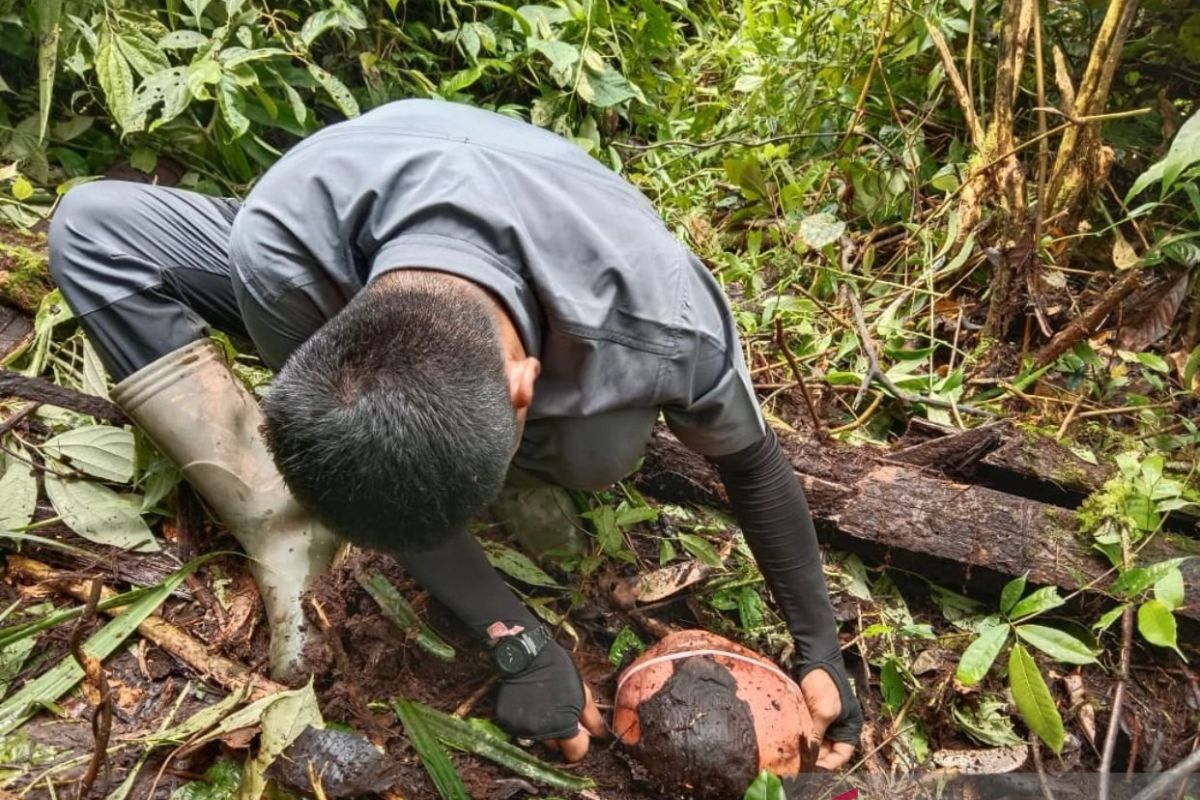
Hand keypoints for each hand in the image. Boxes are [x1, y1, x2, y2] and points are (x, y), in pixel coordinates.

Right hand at [494, 641, 606, 761]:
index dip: (579, 744)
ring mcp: (521, 728)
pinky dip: (525, 720)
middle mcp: (541, 733)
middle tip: (559, 713)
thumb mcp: (582, 692)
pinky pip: (520, 728)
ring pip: (537, 738)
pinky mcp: (506, 721)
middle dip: (559, 735)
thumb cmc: (557, 670)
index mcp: (562, 727)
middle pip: (555, 747)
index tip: (578, 732)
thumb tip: (602, 736)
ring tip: (543, 705)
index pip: (574, 754)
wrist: (526, 655)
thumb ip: (592, 718)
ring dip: (542, 728)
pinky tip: (529, 702)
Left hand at [800, 668, 858, 769]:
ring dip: (805, 748)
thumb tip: (807, 756)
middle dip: (814, 758)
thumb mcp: (824, 711)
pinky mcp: (811, 715)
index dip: (828, 765)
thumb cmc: (825, 683)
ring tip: (792, 755)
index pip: (841, 756)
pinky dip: (799, 738)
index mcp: (850, 728)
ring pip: (815, 743)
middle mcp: (838, 728)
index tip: (811, 769)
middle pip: (826, 752)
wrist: (813, 659)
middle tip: (797, 764)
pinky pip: (806, 732)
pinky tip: (788, 742)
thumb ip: (817, 734)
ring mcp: (824, 722)